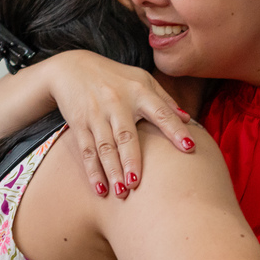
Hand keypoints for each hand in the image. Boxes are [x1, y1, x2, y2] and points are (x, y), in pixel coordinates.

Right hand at [48, 51, 192, 197]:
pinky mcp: (79, 123)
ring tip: (121, 193)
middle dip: (132, 159)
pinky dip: (93, 171)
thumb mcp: (141, 79)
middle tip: (138, 183)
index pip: (161, 112)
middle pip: (126, 135)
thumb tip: (188, 119)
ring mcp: (97, 113)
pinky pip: (87, 150)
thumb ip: (164, 99)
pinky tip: (100, 189)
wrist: (71, 67)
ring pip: (105, 147)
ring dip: (112, 170)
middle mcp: (117, 102)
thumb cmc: (114, 77)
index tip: (189, 148)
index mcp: (139, 91)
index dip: (174, 129)